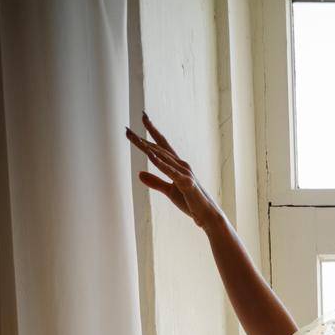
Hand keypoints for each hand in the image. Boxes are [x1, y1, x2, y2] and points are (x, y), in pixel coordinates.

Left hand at [125, 112, 222, 231]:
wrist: (208, 216)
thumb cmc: (191, 203)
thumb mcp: (170, 191)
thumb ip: (155, 182)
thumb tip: (139, 174)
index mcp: (177, 165)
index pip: (162, 145)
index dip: (152, 131)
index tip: (142, 118)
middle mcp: (181, 164)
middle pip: (158, 148)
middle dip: (141, 139)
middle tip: (126, 129)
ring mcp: (184, 172)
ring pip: (162, 156)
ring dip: (147, 147)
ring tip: (134, 139)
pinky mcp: (186, 183)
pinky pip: (170, 171)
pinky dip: (160, 163)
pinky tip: (150, 155)